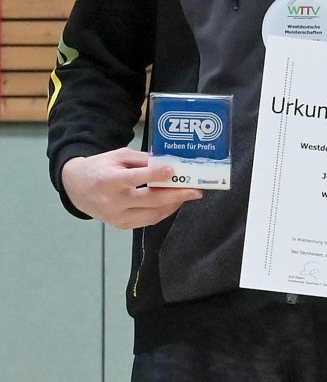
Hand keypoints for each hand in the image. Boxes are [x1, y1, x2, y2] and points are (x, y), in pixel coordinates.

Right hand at [61, 147, 202, 229]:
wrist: (76, 188)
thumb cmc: (100, 167)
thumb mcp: (118, 156)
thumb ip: (141, 160)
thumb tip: (167, 162)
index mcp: (110, 180)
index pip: (135, 178)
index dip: (155, 175)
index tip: (173, 171)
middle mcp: (113, 201)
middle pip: (149, 201)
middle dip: (176, 195)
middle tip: (195, 190)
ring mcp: (117, 217)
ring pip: (152, 215)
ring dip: (173, 205)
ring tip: (188, 195)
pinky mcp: (121, 226)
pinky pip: (147, 221)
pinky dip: (162, 212)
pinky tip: (173, 202)